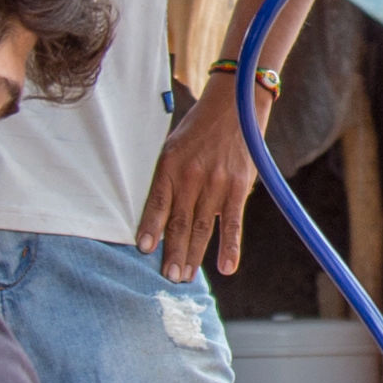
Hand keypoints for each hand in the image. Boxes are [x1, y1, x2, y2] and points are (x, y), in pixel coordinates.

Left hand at [139, 88, 260, 280]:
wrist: (235, 104)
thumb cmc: (200, 127)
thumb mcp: (175, 146)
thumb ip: (170, 178)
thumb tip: (162, 215)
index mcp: (170, 165)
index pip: (157, 203)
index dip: (151, 228)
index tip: (144, 250)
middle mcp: (191, 176)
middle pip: (179, 222)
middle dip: (173, 252)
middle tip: (169, 278)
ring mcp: (215, 183)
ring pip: (201, 227)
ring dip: (193, 255)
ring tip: (186, 276)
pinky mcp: (238, 186)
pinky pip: (232, 222)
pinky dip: (230, 246)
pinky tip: (226, 267)